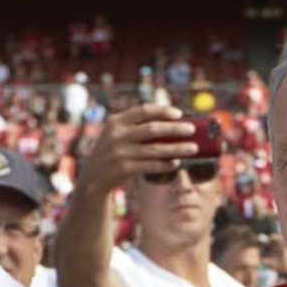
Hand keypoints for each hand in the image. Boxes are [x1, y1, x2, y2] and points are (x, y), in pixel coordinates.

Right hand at [74, 102, 201, 193]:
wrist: (92, 176)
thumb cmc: (112, 151)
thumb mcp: (116, 133)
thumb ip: (135, 126)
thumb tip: (172, 124)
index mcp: (116, 121)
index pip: (143, 111)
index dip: (163, 111)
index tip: (179, 114)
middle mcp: (117, 135)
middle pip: (153, 129)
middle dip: (175, 129)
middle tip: (192, 130)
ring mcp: (120, 152)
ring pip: (155, 150)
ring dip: (177, 149)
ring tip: (193, 148)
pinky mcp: (124, 169)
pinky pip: (151, 166)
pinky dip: (166, 164)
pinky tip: (176, 162)